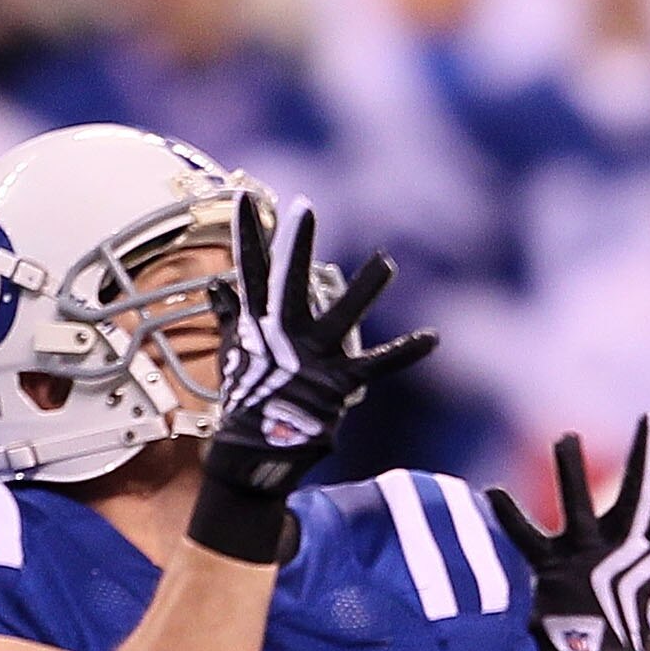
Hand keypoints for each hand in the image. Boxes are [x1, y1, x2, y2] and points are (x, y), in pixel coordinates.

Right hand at [204, 195, 434, 502]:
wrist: (253, 453)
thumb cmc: (247, 398)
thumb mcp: (235, 353)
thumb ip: (230, 316)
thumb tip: (216, 287)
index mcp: (257, 324)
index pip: (250, 271)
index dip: (248, 234)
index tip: (245, 197)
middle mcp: (282, 336)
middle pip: (288, 282)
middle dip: (297, 245)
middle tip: (304, 207)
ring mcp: (312, 358)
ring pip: (341, 315)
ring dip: (365, 289)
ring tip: (387, 262)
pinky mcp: (339, 384)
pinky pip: (377, 364)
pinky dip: (405, 351)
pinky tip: (432, 336)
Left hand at [487, 416, 649, 650]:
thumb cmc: (633, 617)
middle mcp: (621, 544)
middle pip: (639, 492)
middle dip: (647, 454)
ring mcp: (587, 555)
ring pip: (579, 504)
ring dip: (570, 471)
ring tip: (566, 436)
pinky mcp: (552, 569)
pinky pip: (527, 539)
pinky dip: (509, 517)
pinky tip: (492, 492)